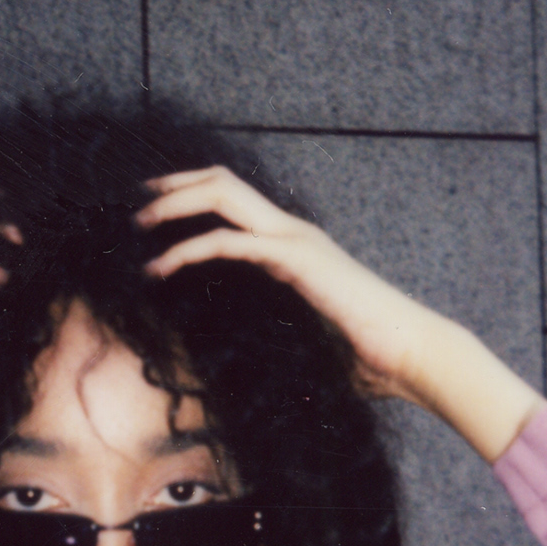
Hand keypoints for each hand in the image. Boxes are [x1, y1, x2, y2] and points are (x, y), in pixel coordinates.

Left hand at [137, 165, 542, 463]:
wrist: (412, 356)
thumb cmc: (367, 357)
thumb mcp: (306, 339)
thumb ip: (278, 333)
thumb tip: (246, 363)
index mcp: (294, 245)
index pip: (235, 200)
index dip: (191, 195)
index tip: (153, 212)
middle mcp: (293, 232)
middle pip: (222, 181)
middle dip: (173, 185)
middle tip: (135, 204)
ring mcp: (296, 240)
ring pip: (221, 195)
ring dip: (174, 204)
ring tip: (138, 224)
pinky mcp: (296, 260)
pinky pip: (229, 240)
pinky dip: (187, 249)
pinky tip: (160, 267)